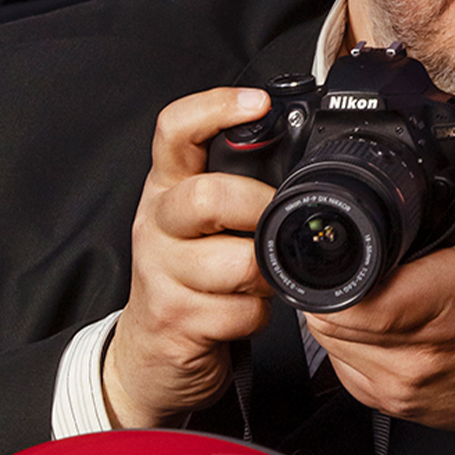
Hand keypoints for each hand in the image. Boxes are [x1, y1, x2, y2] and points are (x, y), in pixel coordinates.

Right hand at [104, 88, 282, 428]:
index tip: (257, 102)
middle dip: (259, 209)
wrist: (151, 352)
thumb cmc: (189, 277)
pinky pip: (239, 312)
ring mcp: (161, 274)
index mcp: (167, 188)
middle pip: (207, 196)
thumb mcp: (201, 224)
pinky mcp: (176, 320)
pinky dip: (259, 315)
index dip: (214, 108)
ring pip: (233, 263)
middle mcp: (157, 224)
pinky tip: (250, 310)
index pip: (174, 130)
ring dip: (267, 273)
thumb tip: (303, 164)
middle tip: (279, 222)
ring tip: (267, 275)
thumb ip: (236, 188)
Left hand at [311, 140, 454, 429]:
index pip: (348, 299)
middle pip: (329, 320)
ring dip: (338, 319)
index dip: (334, 275)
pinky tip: (380, 328)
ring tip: (373, 296)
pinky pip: (344, 370)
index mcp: (438, 305)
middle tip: (362, 270)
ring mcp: (402, 384)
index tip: (347, 256)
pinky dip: (350, 346)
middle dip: (333, 290)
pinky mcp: (395, 405)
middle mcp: (415, 354)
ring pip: (330, 346)